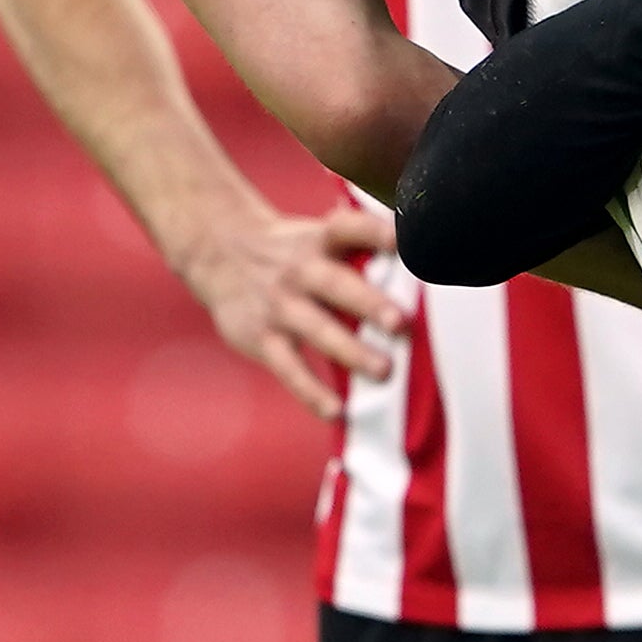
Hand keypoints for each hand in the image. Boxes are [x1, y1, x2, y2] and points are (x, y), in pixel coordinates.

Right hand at [179, 195, 397, 421]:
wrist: (218, 253)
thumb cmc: (292, 252)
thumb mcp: (318, 237)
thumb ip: (361, 248)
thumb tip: (422, 256)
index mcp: (319, 242)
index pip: (347, 229)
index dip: (374, 232)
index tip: (400, 240)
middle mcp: (300, 272)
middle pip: (335, 285)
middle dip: (368, 303)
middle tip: (400, 322)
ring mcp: (280, 307)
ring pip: (316, 329)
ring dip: (350, 351)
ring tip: (384, 371)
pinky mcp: (262, 339)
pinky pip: (289, 369)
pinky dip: (311, 392)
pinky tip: (336, 412)